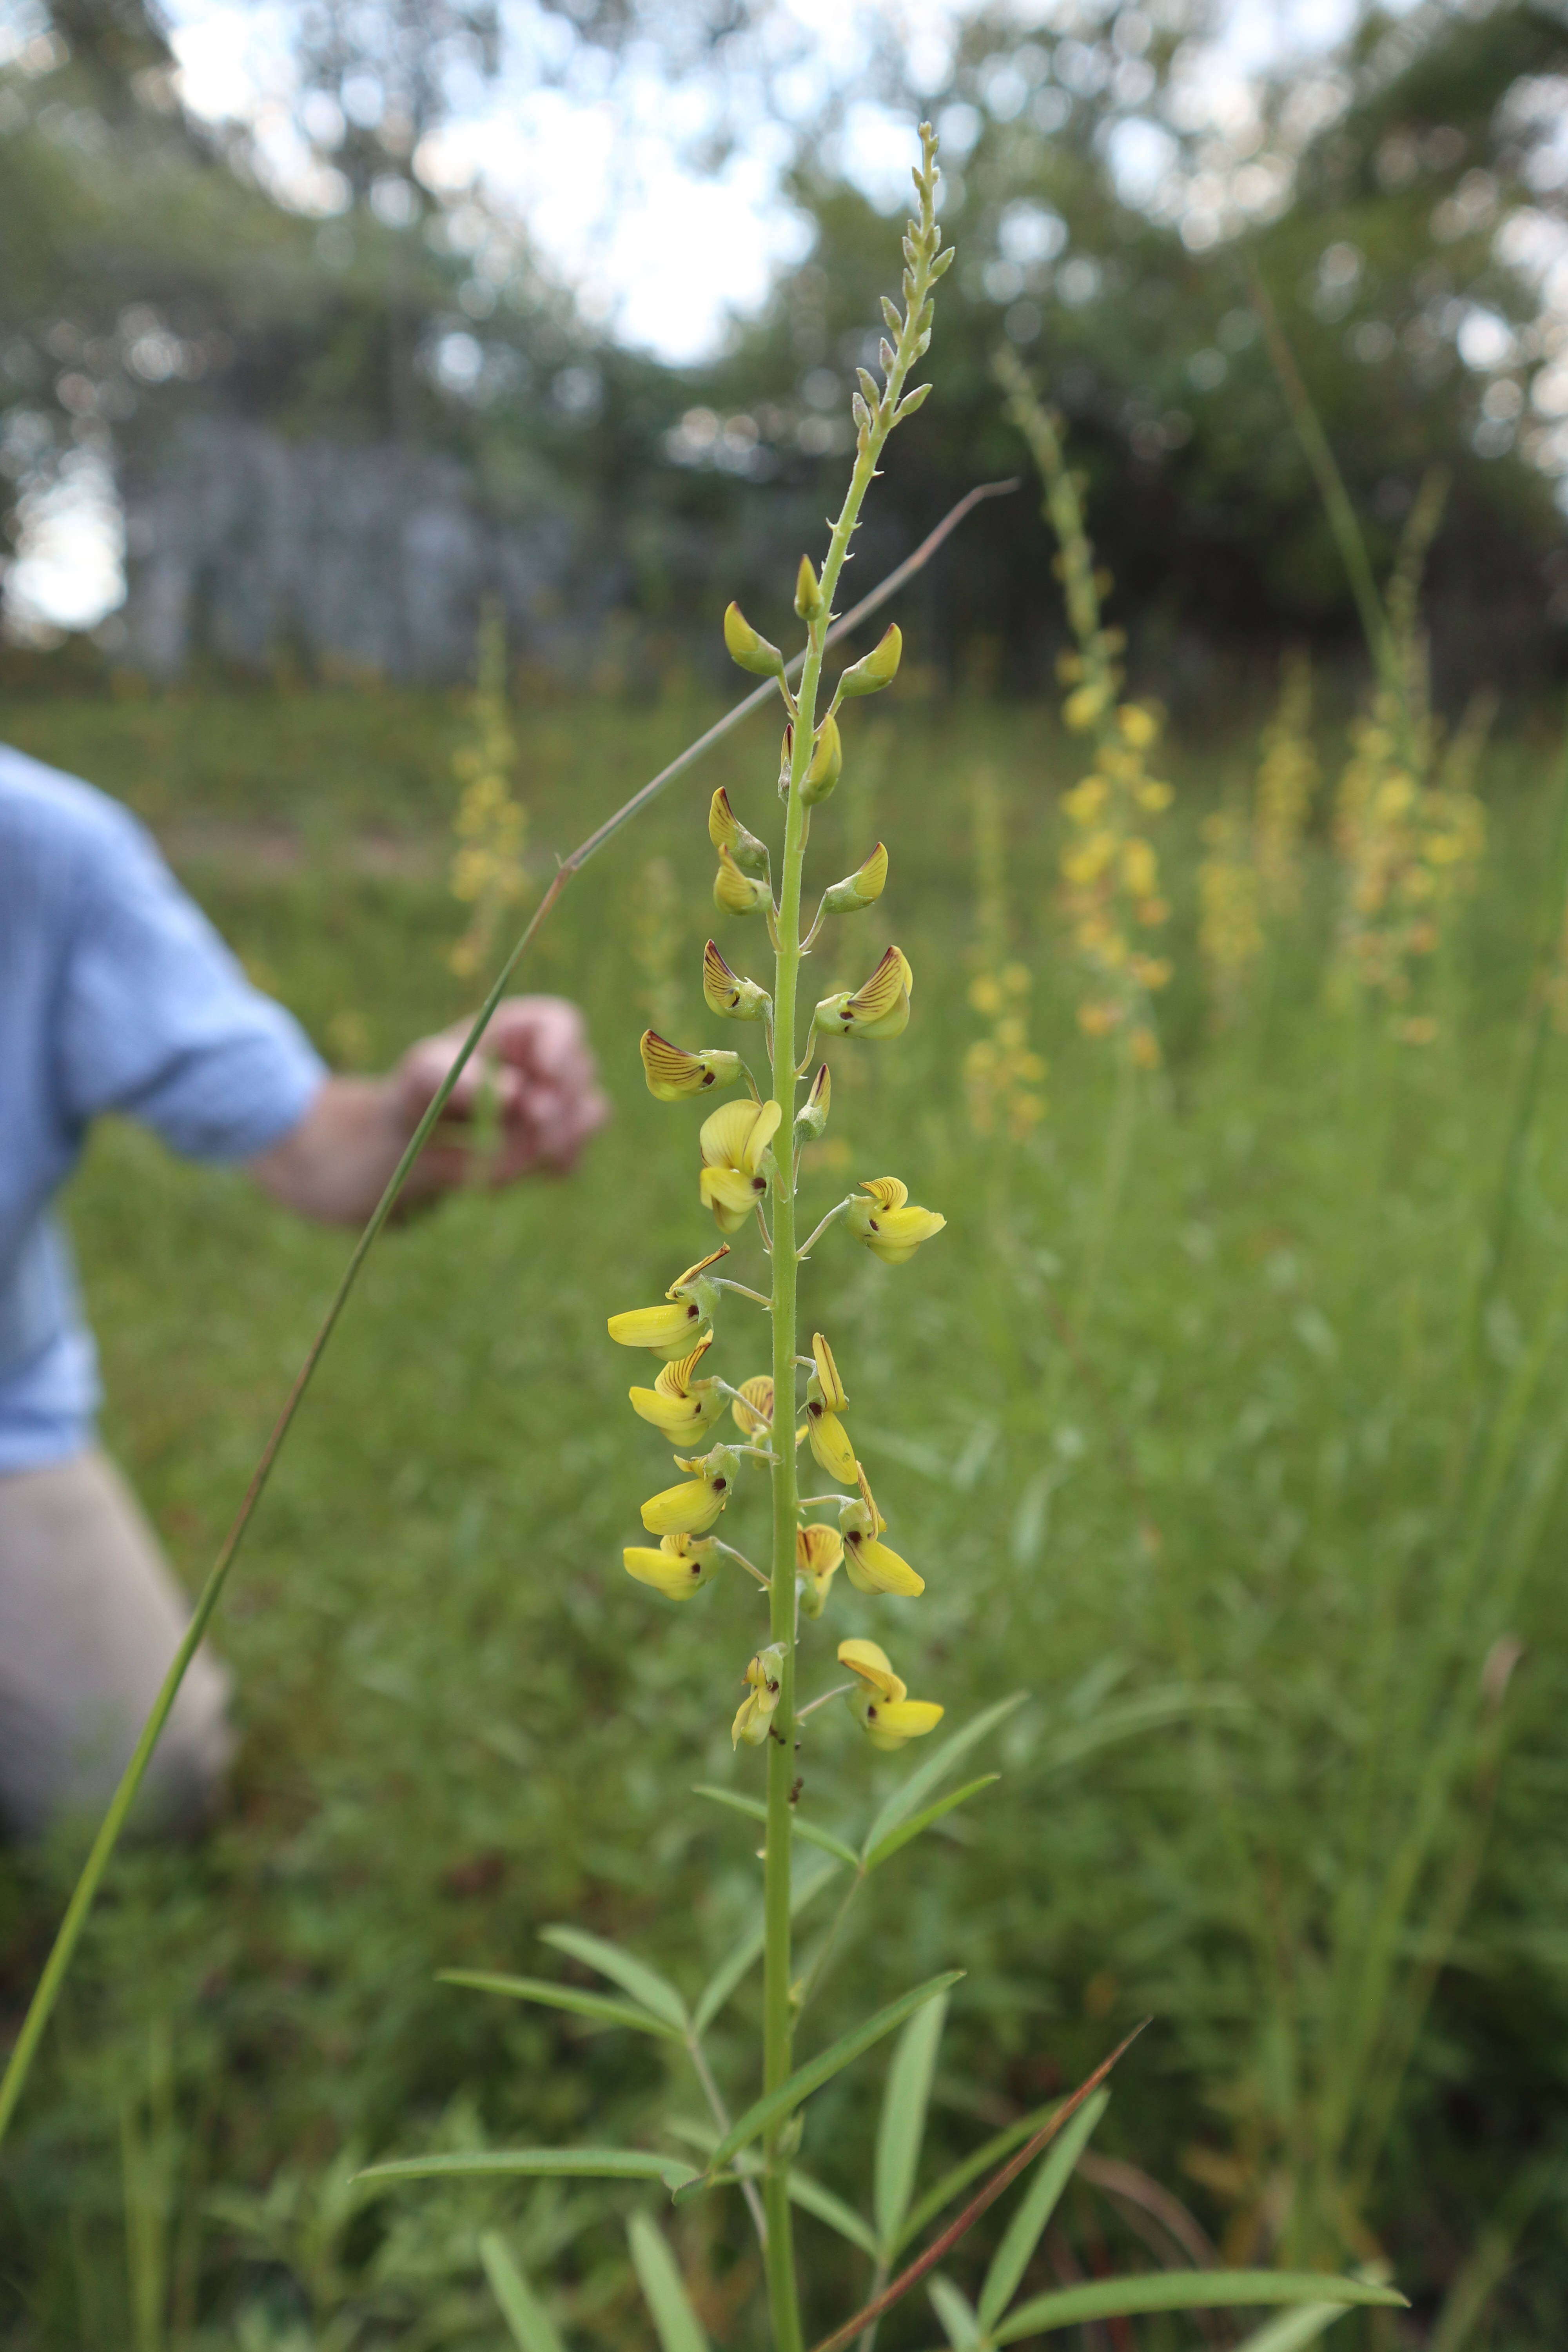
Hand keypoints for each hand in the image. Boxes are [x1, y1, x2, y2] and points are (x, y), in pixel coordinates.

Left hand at [395, 997, 609, 1190]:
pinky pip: (573, 1161)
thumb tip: (513, 1093)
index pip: (562, 1024)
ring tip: (501, 1151)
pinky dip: (543, 1168)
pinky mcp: (562, 1148)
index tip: (546, 1073)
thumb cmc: (425, 1089)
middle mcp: (552, 1063)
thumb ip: (462, 1079)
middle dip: (558, 1097)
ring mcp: (564, 1106)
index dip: (562, 1047)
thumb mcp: (426, 1076)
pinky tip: (504, 1170)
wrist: (420, 1138)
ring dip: (554, 1136)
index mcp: (522, 1030)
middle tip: (530, 1117)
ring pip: (592, 1115)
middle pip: (584, 1069)